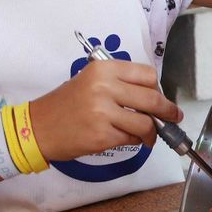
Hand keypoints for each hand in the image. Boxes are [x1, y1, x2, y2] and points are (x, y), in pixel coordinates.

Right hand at [30, 59, 181, 160]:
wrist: (38, 128)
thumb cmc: (66, 104)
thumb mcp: (90, 81)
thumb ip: (120, 84)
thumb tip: (155, 97)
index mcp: (103, 69)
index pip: (147, 75)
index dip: (157, 88)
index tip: (161, 97)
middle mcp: (104, 87)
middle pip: (152, 99)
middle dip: (168, 111)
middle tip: (172, 117)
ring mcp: (103, 112)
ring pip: (146, 123)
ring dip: (152, 132)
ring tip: (148, 136)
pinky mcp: (102, 136)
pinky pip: (131, 139)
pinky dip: (135, 141)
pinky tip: (127, 139)